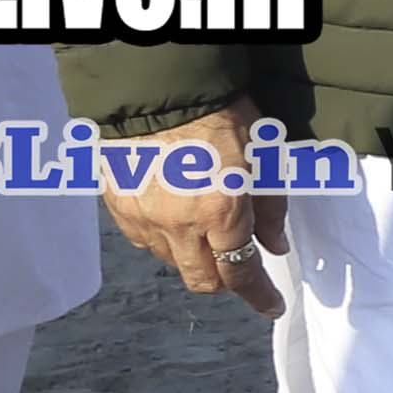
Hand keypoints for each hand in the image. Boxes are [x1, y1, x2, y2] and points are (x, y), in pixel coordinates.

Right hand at [107, 98, 284, 318]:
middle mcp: (180, 224)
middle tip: (240, 268)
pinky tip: (176, 218)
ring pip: (172, 262)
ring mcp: (143, 219)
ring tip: (207, 231)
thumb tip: (275, 245)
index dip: (259, 295)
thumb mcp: (263, 155)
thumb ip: (270, 207)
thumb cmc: (219, 114)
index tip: (271, 305)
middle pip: (203, 280)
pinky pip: (143, 241)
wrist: (156, 87)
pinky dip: (164, 240)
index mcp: (222, 211)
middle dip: (226, 282)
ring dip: (195, 258)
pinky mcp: (117, 207)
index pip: (241, 273)